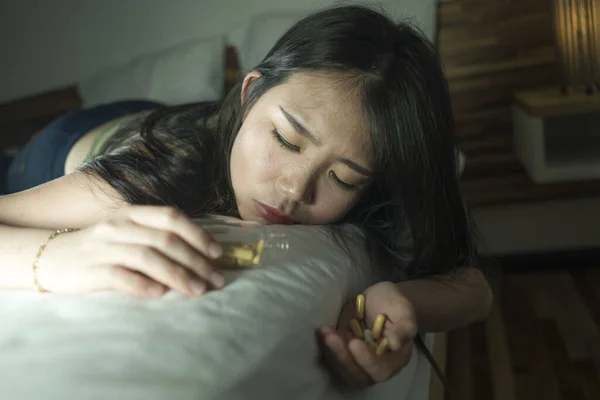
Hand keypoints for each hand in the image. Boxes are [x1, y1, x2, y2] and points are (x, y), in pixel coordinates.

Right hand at [38, 205, 224, 296]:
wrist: (47, 257)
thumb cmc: (98, 249)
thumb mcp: (126, 233)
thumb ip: (156, 237)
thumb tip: (199, 256)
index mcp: (132, 214)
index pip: (171, 217)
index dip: (198, 234)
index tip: (218, 253)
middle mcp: (119, 226)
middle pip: (166, 240)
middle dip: (196, 261)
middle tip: (216, 279)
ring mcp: (104, 247)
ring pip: (148, 258)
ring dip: (178, 275)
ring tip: (198, 290)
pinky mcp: (90, 270)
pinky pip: (120, 277)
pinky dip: (142, 285)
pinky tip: (160, 295)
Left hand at [317, 281, 417, 388]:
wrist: (380, 298)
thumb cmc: (394, 304)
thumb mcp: (403, 310)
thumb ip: (403, 327)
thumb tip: (395, 344)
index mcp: (396, 358)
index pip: (381, 370)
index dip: (366, 361)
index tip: (354, 343)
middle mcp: (376, 365)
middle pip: (359, 376)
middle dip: (343, 359)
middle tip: (331, 338)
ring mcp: (358, 360)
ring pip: (343, 370)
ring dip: (332, 353)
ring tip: (325, 332)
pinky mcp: (345, 352)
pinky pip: (333, 358)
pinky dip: (326, 347)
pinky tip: (324, 330)